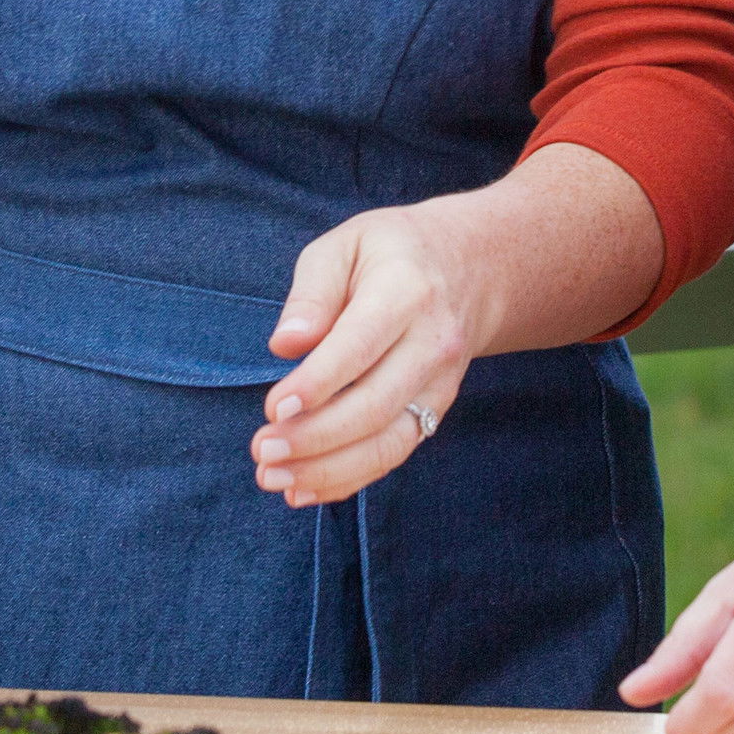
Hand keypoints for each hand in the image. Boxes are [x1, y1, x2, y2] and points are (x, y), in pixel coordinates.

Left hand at [253, 202, 484, 508]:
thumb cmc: (389, 254)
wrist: (471, 268)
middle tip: (262, 450)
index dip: (317, 384)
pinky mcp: (436, 410)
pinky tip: (303, 488)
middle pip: (375, 405)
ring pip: (388, 442)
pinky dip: (349, 479)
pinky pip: (395, 454)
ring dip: (328, 469)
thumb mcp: (345, 245)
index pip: (360, 346)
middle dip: (314, 437)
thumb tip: (284, 344)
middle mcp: (432, 343)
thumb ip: (312, 292)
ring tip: (273, 477)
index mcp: (406, 291)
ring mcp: (441, 383)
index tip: (272, 408)